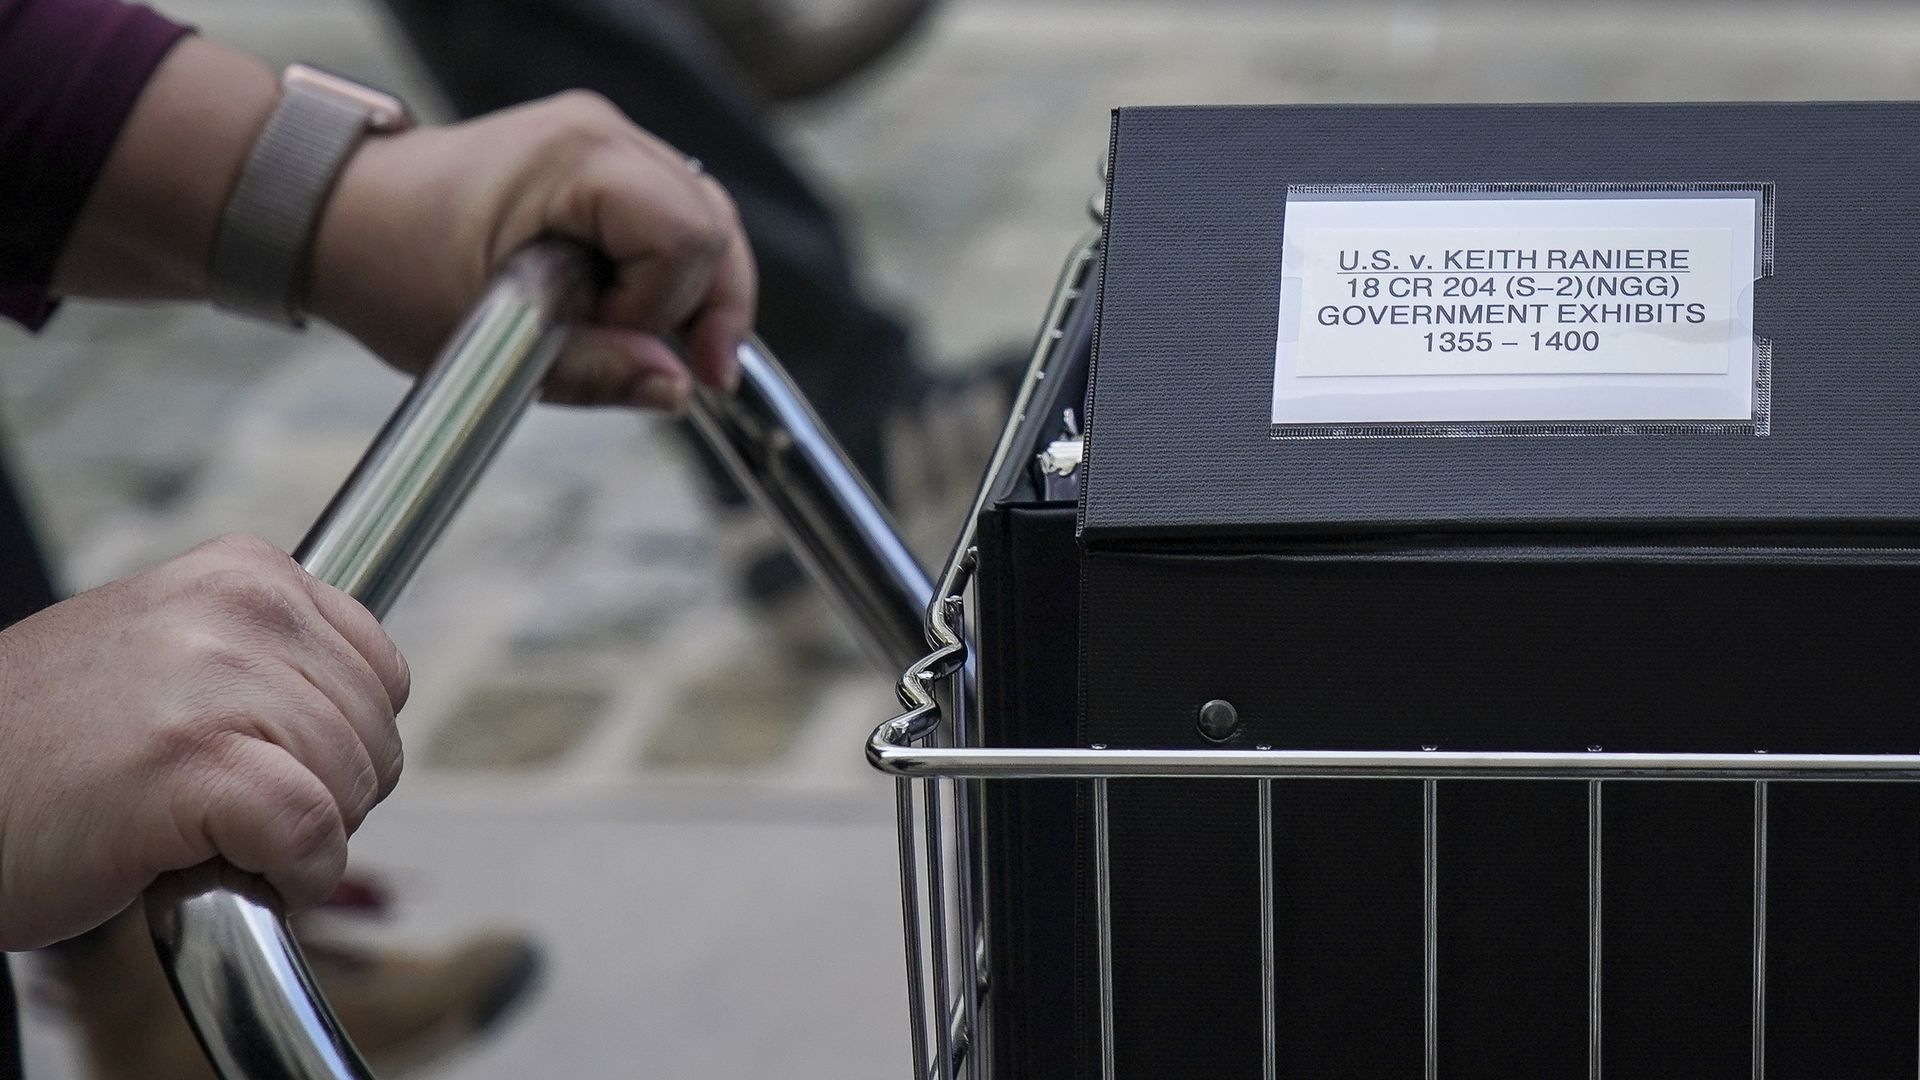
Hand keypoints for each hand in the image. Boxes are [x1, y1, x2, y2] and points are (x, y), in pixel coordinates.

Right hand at [0, 534, 408, 949]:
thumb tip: (374, 708)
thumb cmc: (39, 749)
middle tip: (229, 811)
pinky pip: (312, 834)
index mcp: (245, 572)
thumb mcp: (169, 654)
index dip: (342, 744)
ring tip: (203, 832)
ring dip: (298, 840)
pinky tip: (228, 871)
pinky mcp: (192, 764)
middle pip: (376, 735)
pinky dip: (292, 874)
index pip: (383, 673)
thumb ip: (267, 658)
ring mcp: (214, 681)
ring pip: (351, 787)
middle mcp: (240, 608)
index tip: (275, 767)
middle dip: (325, 796)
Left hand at [308, 91, 756, 411]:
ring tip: (639, 338)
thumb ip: (594, 369)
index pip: (689, 235)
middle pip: (714, 223)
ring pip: (709, 221)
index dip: (669, 305)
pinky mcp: (604, 164)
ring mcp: (607, 141)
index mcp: (576, 158)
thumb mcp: (492, 341)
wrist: (339, 218)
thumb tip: (676, 388)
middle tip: (674, 366)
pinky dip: (671, 275)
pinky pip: (678, 219)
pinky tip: (633, 312)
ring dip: (690, 293)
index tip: (614, 343)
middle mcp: (602, 133)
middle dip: (701, 304)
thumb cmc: (393, 267)